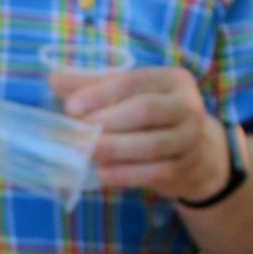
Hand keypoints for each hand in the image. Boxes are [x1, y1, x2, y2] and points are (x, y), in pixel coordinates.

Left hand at [49, 62, 225, 198]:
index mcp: (173, 79)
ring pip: (150, 144)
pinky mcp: (185, 167)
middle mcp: (188, 105)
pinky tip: (102, 174)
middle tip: (75, 133)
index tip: (70, 107)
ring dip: (113, 149)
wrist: (198, 153)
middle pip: (144, 111)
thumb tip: (54, 79)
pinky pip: (154, 172)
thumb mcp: (130, 95)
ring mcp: (190, 138)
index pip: (132, 82)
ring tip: (85, 153)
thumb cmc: (153, 117)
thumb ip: (93, 86)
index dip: (100, 94)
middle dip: (107, 122)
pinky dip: (126, 174)